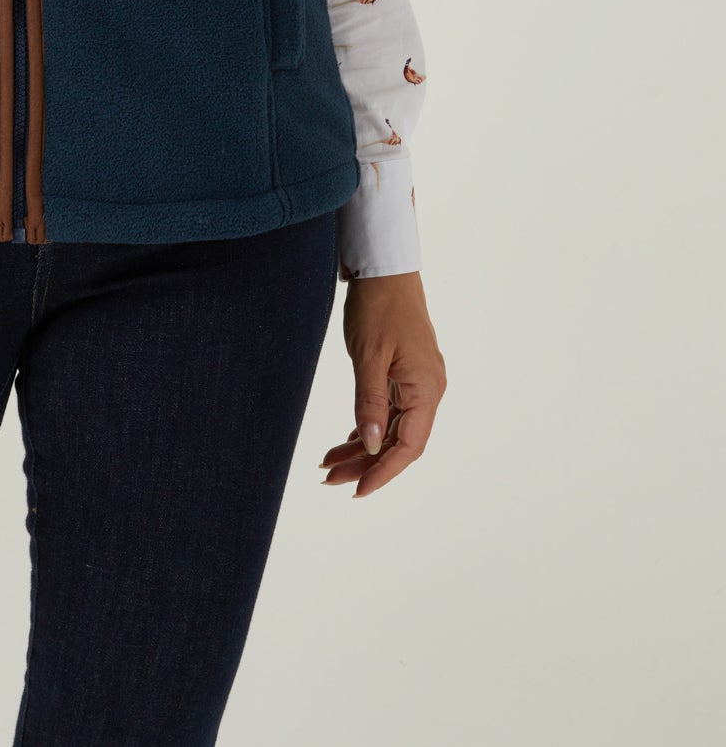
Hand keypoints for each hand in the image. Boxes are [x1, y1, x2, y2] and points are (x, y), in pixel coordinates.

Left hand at [320, 271, 445, 497]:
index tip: (357, 491)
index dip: (382, 473)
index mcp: (426, 390)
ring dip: (362, 446)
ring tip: (329, 463)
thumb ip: (369, 403)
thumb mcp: (369, 356)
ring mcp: (417, 382)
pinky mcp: (405, 372)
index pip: (407, 447)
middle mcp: (427, 390)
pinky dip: (367, 424)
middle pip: (398, 441)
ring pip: (391, 427)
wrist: (384, 266)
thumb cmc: (379, 306)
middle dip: (365, 463)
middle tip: (330, 479)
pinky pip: (388, 409)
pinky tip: (347, 438)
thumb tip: (371, 446)